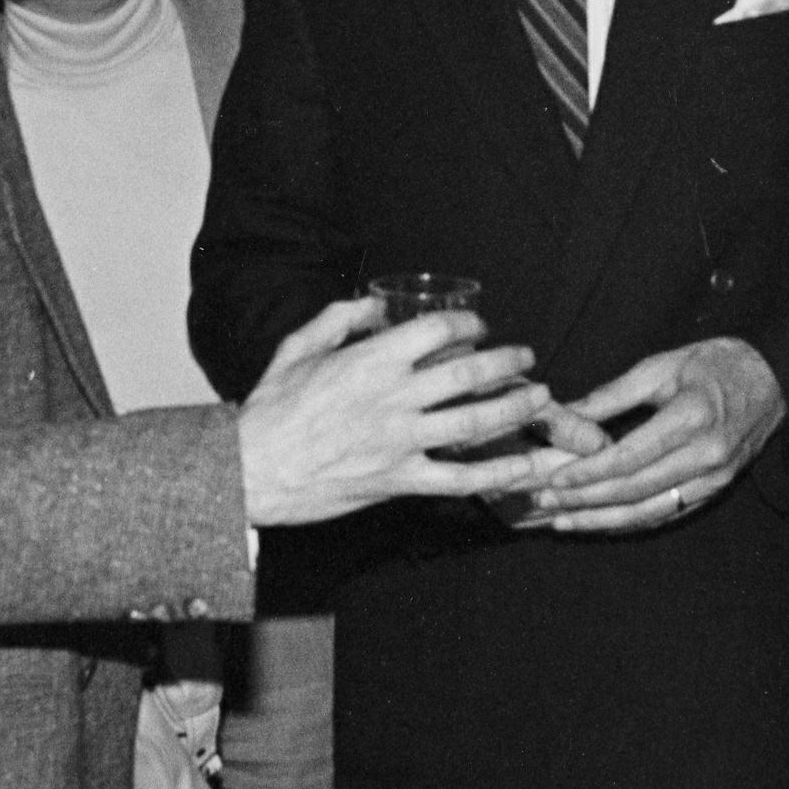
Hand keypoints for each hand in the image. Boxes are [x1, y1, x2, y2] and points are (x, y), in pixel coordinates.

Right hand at [236, 296, 573, 527]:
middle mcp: (393, 398)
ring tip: (540, 398)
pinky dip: (496, 473)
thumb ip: (337, 320)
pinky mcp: (398, 480)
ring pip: (474, 423)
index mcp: (371, 360)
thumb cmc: (270, 410)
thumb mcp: (296, 349)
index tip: (479, 326)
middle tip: (526, 357)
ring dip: (515, 408)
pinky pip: (458, 479)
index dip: (468, 323)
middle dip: (508, 362)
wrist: (248, 470)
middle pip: (469, 374)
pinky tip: (522, 465)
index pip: (438, 330)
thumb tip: (373, 307)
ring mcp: (400, 441)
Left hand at [518, 338, 786, 533]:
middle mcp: (706, 455)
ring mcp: (714, 478)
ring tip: (563, 520)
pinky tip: (599, 522)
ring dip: (602, 520)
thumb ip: (613, 395)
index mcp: (692, 418)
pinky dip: (630, 522)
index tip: (554, 479)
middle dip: (586, 500)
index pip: (630, 457)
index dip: (589, 473)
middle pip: (635, 489)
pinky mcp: (716, 489)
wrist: (774, 378)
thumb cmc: (715, 364)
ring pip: (649, 510)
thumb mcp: (662, 366)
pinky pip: (667, 513)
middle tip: (545, 502)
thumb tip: (565, 412)